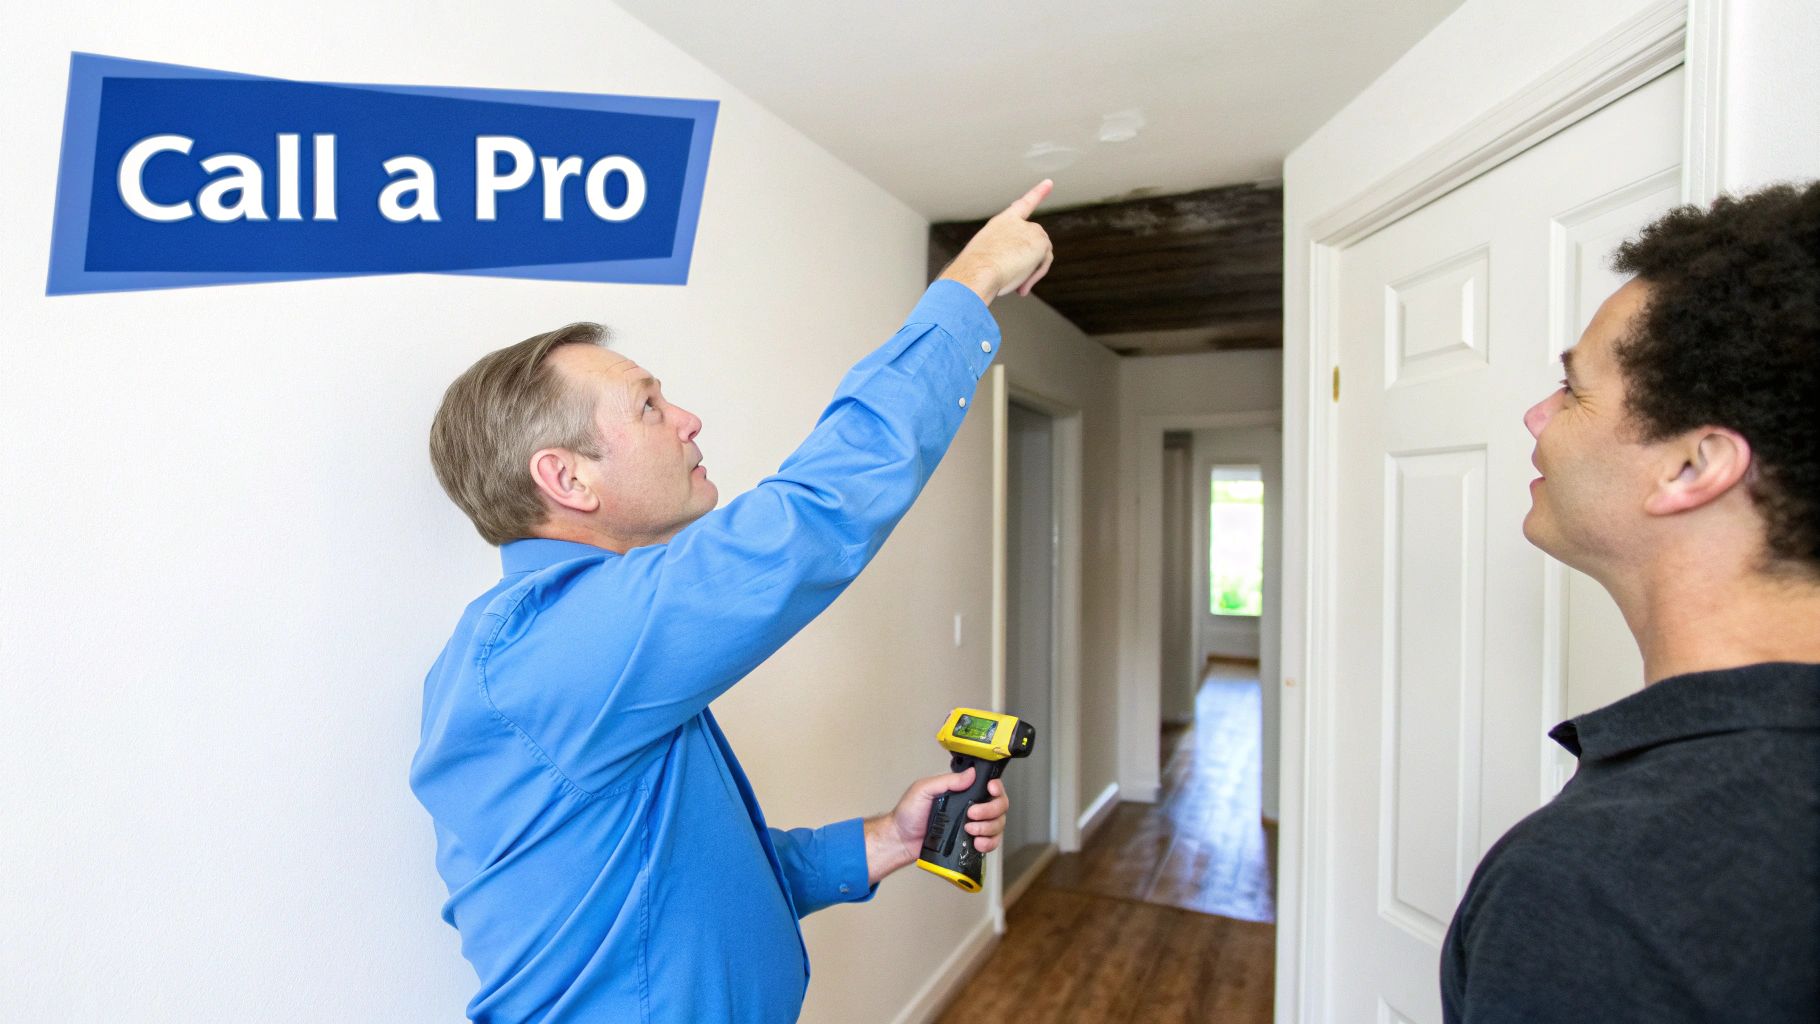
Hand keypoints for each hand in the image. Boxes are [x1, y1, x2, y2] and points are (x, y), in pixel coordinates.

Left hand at [863, 767, 1010, 884]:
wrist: (901, 840)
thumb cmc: (909, 813)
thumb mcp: (924, 789)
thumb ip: (947, 781)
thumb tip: (970, 774)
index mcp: (962, 792)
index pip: (990, 786)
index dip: (997, 788)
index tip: (991, 790)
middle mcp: (971, 807)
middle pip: (999, 805)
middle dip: (991, 810)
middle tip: (972, 815)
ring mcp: (973, 826)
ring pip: (998, 824)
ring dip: (989, 828)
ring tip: (971, 831)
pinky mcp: (971, 843)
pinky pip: (992, 843)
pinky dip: (990, 843)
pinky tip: (977, 843)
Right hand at [939, 180, 1055, 303]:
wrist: (976, 271)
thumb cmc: (975, 270)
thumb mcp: (986, 259)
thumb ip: (1005, 257)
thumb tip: (1018, 267)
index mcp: (1001, 223)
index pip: (1022, 205)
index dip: (1038, 193)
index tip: (1049, 183)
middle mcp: (1017, 223)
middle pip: (1034, 244)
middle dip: (1028, 264)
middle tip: (1014, 283)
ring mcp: (1031, 230)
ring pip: (1041, 256)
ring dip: (1029, 273)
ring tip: (1014, 285)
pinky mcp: (1041, 242)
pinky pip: (1044, 263)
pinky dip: (1035, 275)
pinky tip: (1022, 286)